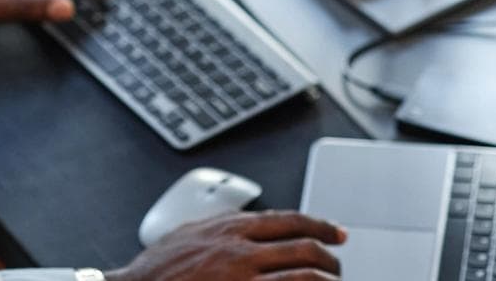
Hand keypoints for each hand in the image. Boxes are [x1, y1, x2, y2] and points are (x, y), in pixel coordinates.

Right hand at [106, 211, 345, 280]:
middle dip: (329, 259)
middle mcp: (240, 250)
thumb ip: (224, 227)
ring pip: (302, 276)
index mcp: (231, 227)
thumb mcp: (192, 233)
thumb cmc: (157, 269)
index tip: (337, 233)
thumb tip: (252, 224)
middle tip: (338, 267)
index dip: (321, 226)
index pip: (291, 220)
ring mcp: (241, 279)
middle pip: (304, 248)